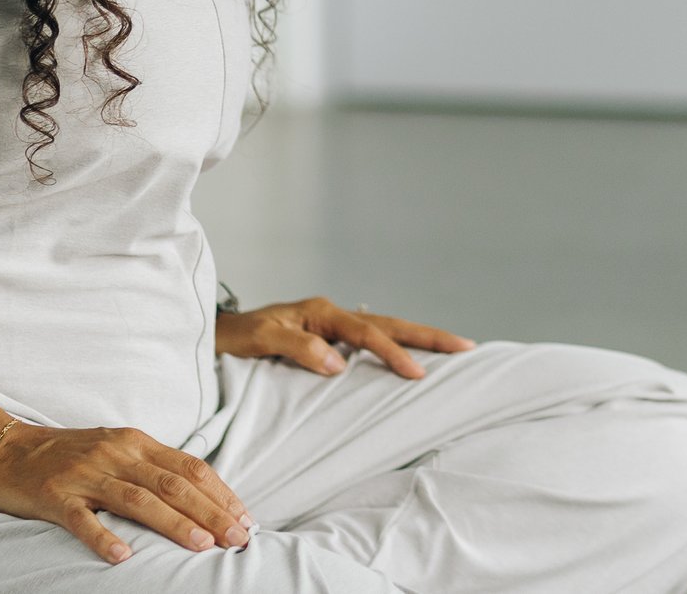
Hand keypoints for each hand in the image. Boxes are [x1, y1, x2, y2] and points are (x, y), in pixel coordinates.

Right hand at [0, 422, 252, 564]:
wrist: (5, 449)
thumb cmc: (68, 455)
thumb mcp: (116, 451)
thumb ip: (152, 469)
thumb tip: (200, 497)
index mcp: (135, 442)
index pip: (188, 467)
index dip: (220, 493)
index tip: (246, 519)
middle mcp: (115, 454)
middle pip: (172, 483)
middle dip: (210, 512)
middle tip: (238, 538)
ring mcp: (85, 475)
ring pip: (137, 499)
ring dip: (173, 523)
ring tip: (202, 546)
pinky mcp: (54, 496)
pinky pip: (82, 519)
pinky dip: (103, 537)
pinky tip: (123, 557)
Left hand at [215, 296, 474, 380]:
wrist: (220, 334)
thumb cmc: (237, 337)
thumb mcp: (261, 339)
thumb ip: (299, 347)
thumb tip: (339, 362)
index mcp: (321, 312)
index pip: (366, 333)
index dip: (392, 352)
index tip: (416, 374)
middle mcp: (332, 314)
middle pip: (388, 322)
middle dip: (427, 336)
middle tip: (466, 346)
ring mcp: (334, 325)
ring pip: (385, 328)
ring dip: (418, 339)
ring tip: (454, 348)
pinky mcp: (332, 338)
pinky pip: (372, 341)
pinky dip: (397, 346)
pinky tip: (414, 357)